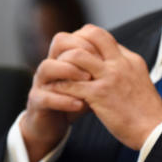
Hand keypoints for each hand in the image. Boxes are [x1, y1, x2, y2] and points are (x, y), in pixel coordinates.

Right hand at [20, 29, 99, 161]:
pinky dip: (64, 100)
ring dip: (70, 71)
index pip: (75, 35)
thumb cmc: (78, 101)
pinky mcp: (37, 103)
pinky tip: (80, 104)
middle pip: (59, 42)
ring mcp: (41, 83)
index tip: (107, 53)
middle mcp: (52, 66)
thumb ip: (104, 70)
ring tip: (89, 80)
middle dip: (81, 50)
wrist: (54, 125)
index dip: (91, 40)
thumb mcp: (94, 84)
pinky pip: (45, 97)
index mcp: (65, 58)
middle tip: (99, 63)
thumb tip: (125, 56)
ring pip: (47, 67)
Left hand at [49, 25, 161, 149]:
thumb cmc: (147, 111)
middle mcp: (121, 63)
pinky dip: (59, 87)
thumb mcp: (139, 80)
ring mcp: (110, 77)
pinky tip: (55, 92)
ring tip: (58, 75)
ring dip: (62, 64)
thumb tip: (108, 65)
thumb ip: (124, 70)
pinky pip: (70, 84)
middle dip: (73, 42)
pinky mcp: (99, 94)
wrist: (157, 130)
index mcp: (130, 59)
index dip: (85, 41)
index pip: (103, 37)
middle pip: (91, 34)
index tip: (76, 53)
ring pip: (76, 55)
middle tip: (62, 57)